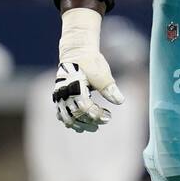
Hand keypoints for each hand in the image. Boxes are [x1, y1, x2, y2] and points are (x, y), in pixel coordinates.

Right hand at [55, 9, 124, 132]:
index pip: (84, 107)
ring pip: (67, 117)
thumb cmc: (91, 62)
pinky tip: (80, 125)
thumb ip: (109, 88)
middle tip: (103, 122)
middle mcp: (64, 93)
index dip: (96, 115)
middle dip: (90, 121)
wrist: (77, 53)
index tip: (108, 117)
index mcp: (74, 86)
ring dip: (80, 124)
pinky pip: (61, 113)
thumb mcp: (102, 73)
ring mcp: (60, 96)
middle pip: (76, 115)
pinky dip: (70, 120)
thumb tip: (120, 101)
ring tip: (93, 127)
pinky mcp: (59, 97)